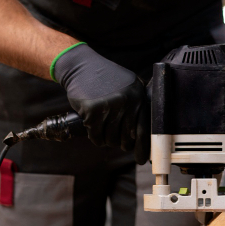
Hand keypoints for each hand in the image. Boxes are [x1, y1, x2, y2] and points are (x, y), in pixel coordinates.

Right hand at [53, 44, 148, 161]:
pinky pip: (95, 136)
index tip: (141, 159)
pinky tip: (91, 124)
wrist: (81, 66)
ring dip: (104, 138)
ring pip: (110, 139)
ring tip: (101, 125)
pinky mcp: (93, 110)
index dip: (142, 147)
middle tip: (113, 138)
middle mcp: (127, 100)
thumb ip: (135, 106)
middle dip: (119, 143)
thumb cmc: (104, 79)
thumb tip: (140, 137)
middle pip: (126, 138)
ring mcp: (110, 105)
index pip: (143, 128)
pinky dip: (93, 135)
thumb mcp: (127, 87)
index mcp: (138, 95)